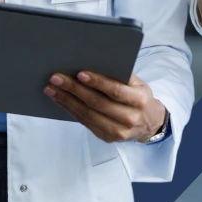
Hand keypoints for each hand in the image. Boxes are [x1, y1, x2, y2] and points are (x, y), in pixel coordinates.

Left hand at [44, 71, 166, 143]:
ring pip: (87, 115)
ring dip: (66, 101)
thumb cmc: (139, 97)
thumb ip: (120, 75)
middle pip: (97, 103)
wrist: (149, 123)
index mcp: (139, 100)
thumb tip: (92, 63)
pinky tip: (60, 100)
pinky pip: (85, 123)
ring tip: (52, 89)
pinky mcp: (108, 138)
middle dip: (74, 89)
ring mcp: (118, 131)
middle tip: (56, 78)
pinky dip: (70, 110)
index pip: (115, 91)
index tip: (79, 73)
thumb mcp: (138, 84)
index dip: (97, 82)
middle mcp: (130, 118)